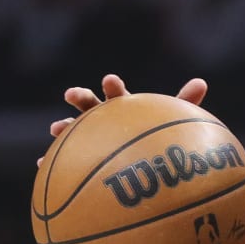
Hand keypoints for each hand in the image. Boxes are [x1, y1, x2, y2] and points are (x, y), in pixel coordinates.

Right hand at [44, 74, 208, 161]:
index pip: (118, 93)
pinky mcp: (78, 156)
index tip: (110, 80)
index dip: (113, 86)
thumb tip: (202, 82)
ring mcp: (87, 136)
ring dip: (63, 126)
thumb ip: (184, 102)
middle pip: (89, 105)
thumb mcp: (170, 119)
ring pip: (71, 130)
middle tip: (72, 93)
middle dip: (80, 97)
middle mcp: (101, 118)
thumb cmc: (154, 133)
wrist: (139, 157)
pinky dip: (52, 158)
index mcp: (122, 107)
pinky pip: (63, 157)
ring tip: (57, 128)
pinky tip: (43, 163)